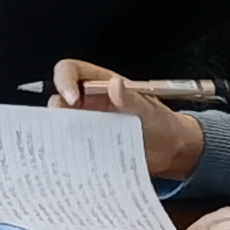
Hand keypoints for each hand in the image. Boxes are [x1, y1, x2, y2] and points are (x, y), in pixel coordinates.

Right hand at [53, 60, 207, 183]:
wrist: (171, 152)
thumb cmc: (161, 123)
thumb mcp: (148, 109)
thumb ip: (130, 98)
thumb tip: (114, 86)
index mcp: (100, 84)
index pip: (70, 71)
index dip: (65, 81)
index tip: (72, 99)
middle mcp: (88, 102)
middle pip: (58, 98)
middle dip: (58, 111)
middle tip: (69, 125)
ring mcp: (87, 124)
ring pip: (61, 124)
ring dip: (63, 133)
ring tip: (76, 144)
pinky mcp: (88, 145)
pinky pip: (72, 146)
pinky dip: (72, 152)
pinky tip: (82, 159)